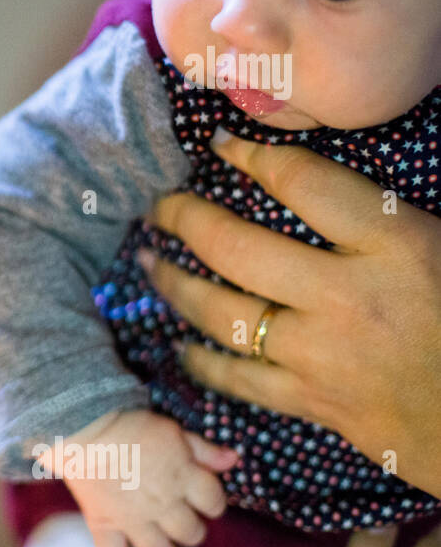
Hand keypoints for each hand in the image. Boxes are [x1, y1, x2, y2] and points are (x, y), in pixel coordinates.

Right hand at [46, 408, 237, 546]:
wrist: (86, 429)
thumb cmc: (131, 424)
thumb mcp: (173, 430)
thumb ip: (203, 448)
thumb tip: (233, 460)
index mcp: (184, 479)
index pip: (212, 499)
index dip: (212, 501)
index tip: (208, 502)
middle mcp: (165, 505)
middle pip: (189, 529)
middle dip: (193, 532)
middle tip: (190, 531)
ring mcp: (135, 519)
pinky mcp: (106, 523)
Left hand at [138, 127, 440, 496]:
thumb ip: (387, 216)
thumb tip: (311, 179)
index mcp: (396, 246)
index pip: (304, 182)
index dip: (253, 156)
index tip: (222, 144)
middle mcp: (346, 297)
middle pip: (236, 247)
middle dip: (185, 219)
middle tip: (159, 206)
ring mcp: (320, 354)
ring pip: (221, 312)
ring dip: (175, 284)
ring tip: (150, 262)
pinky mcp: (311, 402)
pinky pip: (237, 377)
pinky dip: (202, 359)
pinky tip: (182, 344)